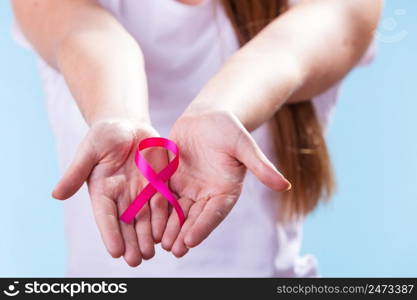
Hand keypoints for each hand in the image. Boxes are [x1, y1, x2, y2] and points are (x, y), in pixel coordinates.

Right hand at [52, 120, 169, 266]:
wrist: (129, 125)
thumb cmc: (104, 135)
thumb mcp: (89, 149)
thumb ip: (76, 172)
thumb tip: (56, 195)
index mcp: (103, 191)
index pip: (106, 216)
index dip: (110, 234)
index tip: (115, 252)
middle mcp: (123, 196)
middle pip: (128, 223)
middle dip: (132, 242)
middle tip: (138, 260)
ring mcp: (142, 191)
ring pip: (146, 218)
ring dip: (149, 236)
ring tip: (152, 252)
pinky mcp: (159, 183)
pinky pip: (164, 202)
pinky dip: (166, 217)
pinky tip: (170, 231)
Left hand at [161, 111, 290, 256]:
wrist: (208, 117)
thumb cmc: (229, 128)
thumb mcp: (244, 144)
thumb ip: (260, 166)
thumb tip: (285, 185)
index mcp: (225, 190)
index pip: (214, 213)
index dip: (202, 227)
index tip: (190, 241)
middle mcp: (206, 193)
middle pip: (194, 216)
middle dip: (183, 232)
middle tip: (172, 249)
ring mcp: (188, 187)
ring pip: (177, 209)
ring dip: (168, 225)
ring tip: (157, 241)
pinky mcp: (172, 178)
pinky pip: (162, 194)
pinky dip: (156, 206)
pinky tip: (145, 217)